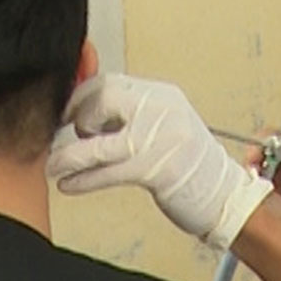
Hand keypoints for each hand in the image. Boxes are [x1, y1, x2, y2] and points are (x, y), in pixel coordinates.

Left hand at [48, 73, 270, 250]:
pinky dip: (83, 179)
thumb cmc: (190, 169)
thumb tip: (83, 113)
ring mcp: (161, 139)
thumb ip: (130, 116)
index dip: (80, 98)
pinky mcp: (157, 169)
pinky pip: (107, 171)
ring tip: (54, 167)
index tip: (67, 116)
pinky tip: (69, 185)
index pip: (109, 82)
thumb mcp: (164, 128)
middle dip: (78, 120)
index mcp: (163, 96)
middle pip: (102, 100)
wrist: (226, 197)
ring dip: (69, 156)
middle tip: (73, 140)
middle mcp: (163, 110)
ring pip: (99, 143)